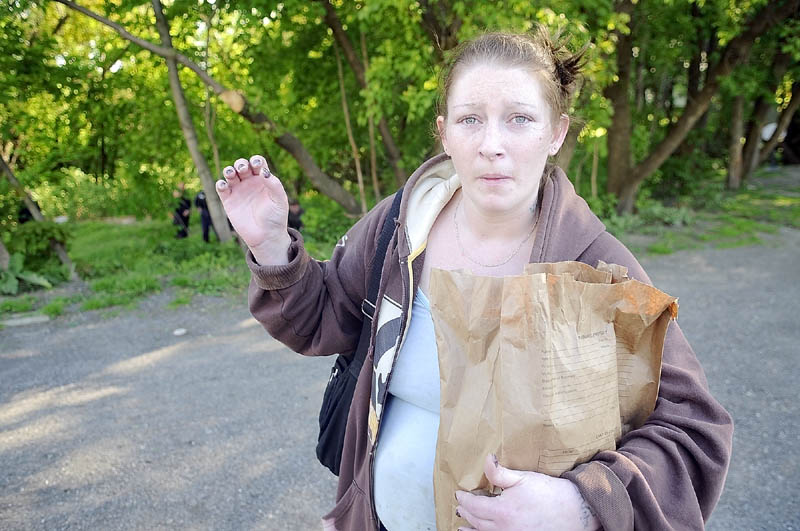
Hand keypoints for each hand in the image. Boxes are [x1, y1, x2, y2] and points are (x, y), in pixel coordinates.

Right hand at [216, 155, 290, 264]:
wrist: (266, 236)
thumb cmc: (276, 217)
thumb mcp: (280, 200)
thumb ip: (274, 185)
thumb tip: (263, 171)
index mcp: (263, 179)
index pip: (257, 163)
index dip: (255, 160)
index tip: (257, 165)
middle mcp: (250, 182)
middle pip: (242, 165)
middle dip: (240, 163)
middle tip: (242, 168)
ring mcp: (238, 191)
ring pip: (230, 174)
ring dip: (229, 170)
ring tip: (231, 174)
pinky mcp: (229, 201)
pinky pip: (221, 188)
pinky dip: (220, 184)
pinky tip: (224, 185)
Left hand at [455, 454, 599, 530]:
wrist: (573, 511)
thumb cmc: (549, 493)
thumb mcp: (523, 478)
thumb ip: (499, 472)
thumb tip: (486, 459)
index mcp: (502, 511)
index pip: (474, 505)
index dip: (464, 499)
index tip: (459, 494)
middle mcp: (504, 529)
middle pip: (476, 521)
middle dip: (466, 512)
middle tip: (460, 506)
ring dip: (472, 529)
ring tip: (463, 526)